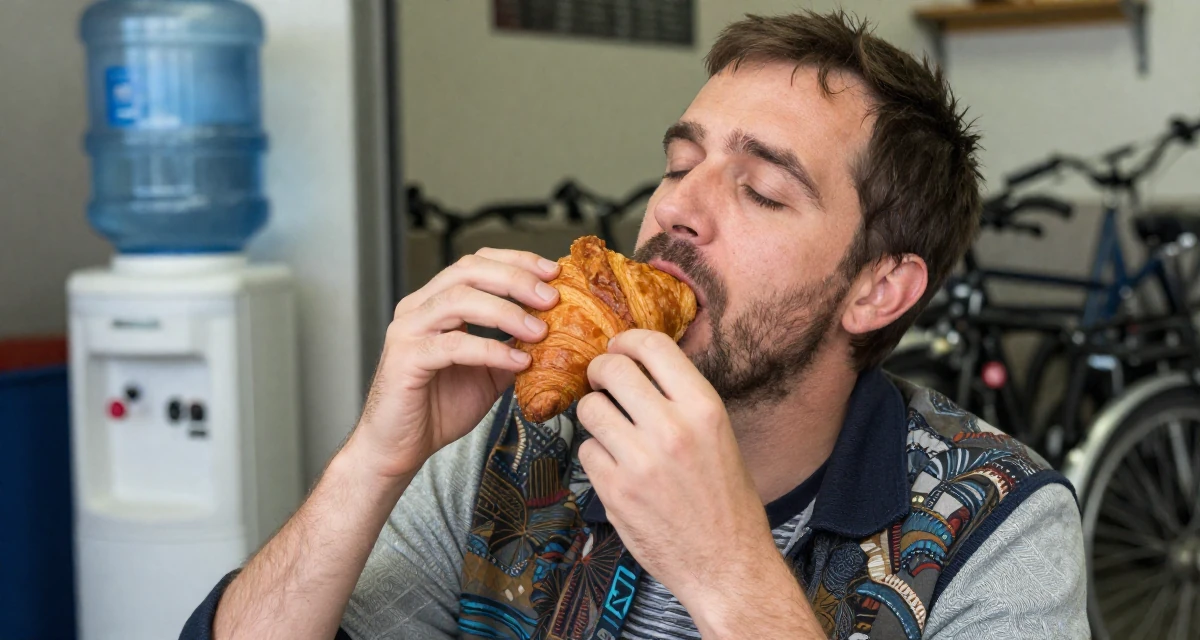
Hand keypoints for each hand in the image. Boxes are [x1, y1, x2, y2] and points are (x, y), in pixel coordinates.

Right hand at [346, 249, 559, 481]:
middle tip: (551, 297)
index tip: (552, 273)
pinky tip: (518, 361)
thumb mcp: (488, 373)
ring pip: (459, 300)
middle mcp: (417, 307)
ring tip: (539, 330)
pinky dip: (490, 350)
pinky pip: (453, 345)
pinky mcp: (406, 359)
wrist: (400, 448)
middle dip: (515, 278)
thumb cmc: (438, 409)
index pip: (476, 263)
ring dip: (506, 312)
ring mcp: (408, 330)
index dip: (516, 262)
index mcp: (435, 302)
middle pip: (468, 271)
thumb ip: (512, 347)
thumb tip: (553, 331)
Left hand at [575, 330, 777, 604]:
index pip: (653, 346)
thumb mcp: (718, 435)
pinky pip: (586, 451)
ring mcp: (639, 461)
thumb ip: (681, 400)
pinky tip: (616, 468)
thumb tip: (639, 365)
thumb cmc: (725, 498)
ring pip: (590, 409)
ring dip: (595, 414)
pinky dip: (595, 456)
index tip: (619, 348)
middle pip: (613, 370)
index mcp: (703, 408)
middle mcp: (671, 429)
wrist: (726, 563)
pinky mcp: (615, 491)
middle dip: (600, 371)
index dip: (627, 340)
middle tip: (602, 382)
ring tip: (611, 429)